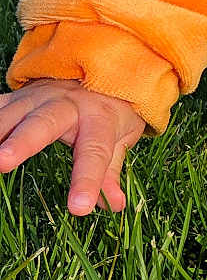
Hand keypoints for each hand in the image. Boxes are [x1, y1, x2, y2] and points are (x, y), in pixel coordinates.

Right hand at [0, 80, 144, 214]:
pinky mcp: (15, 99)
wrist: (94, 71)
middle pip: (44, 123)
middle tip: (3, 162)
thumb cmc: (107, 113)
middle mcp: (65, 105)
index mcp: (98, 118)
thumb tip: (116, 204)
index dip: (87, 181)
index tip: (79, 208)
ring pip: (10, 114)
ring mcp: (36, 99)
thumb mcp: (121, 138)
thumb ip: (112, 172)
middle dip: (22, 142)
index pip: (94, 152)